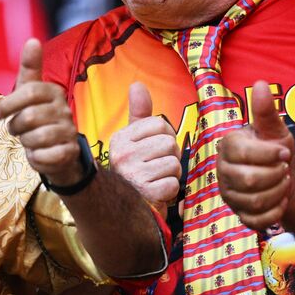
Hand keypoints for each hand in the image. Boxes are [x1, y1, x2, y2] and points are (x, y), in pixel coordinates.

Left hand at [0, 39, 82, 186]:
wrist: (57, 150)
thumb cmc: (37, 118)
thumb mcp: (30, 92)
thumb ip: (29, 68)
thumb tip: (33, 40)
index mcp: (53, 92)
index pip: (30, 91)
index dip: (9, 104)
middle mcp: (64, 109)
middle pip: (29, 117)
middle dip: (15, 127)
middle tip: (16, 129)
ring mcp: (70, 130)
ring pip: (36, 138)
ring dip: (26, 143)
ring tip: (29, 140)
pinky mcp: (71, 151)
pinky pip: (47, 156)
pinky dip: (36, 158)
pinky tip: (38, 154)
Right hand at [109, 82, 180, 204]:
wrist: (123, 209)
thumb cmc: (135, 172)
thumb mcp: (134, 141)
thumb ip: (139, 114)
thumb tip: (137, 84)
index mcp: (120, 139)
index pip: (160, 124)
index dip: (164, 138)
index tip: (152, 151)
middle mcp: (122, 154)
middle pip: (169, 143)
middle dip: (170, 157)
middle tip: (155, 168)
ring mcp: (133, 174)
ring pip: (174, 163)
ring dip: (171, 175)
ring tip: (155, 180)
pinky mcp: (146, 193)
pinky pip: (173, 183)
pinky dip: (170, 191)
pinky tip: (156, 193)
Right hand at [218, 81, 294, 228]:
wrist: (282, 175)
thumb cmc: (275, 149)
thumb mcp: (274, 130)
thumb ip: (266, 111)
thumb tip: (260, 84)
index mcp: (228, 147)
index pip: (243, 154)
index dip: (269, 155)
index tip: (284, 153)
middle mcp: (223, 171)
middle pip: (249, 180)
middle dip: (276, 175)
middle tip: (284, 169)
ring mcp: (229, 194)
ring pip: (255, 201)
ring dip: (279, 193)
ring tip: (284, 183)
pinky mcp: (239, 214)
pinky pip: (257, 220)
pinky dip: (276, 212)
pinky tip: (282, 201)